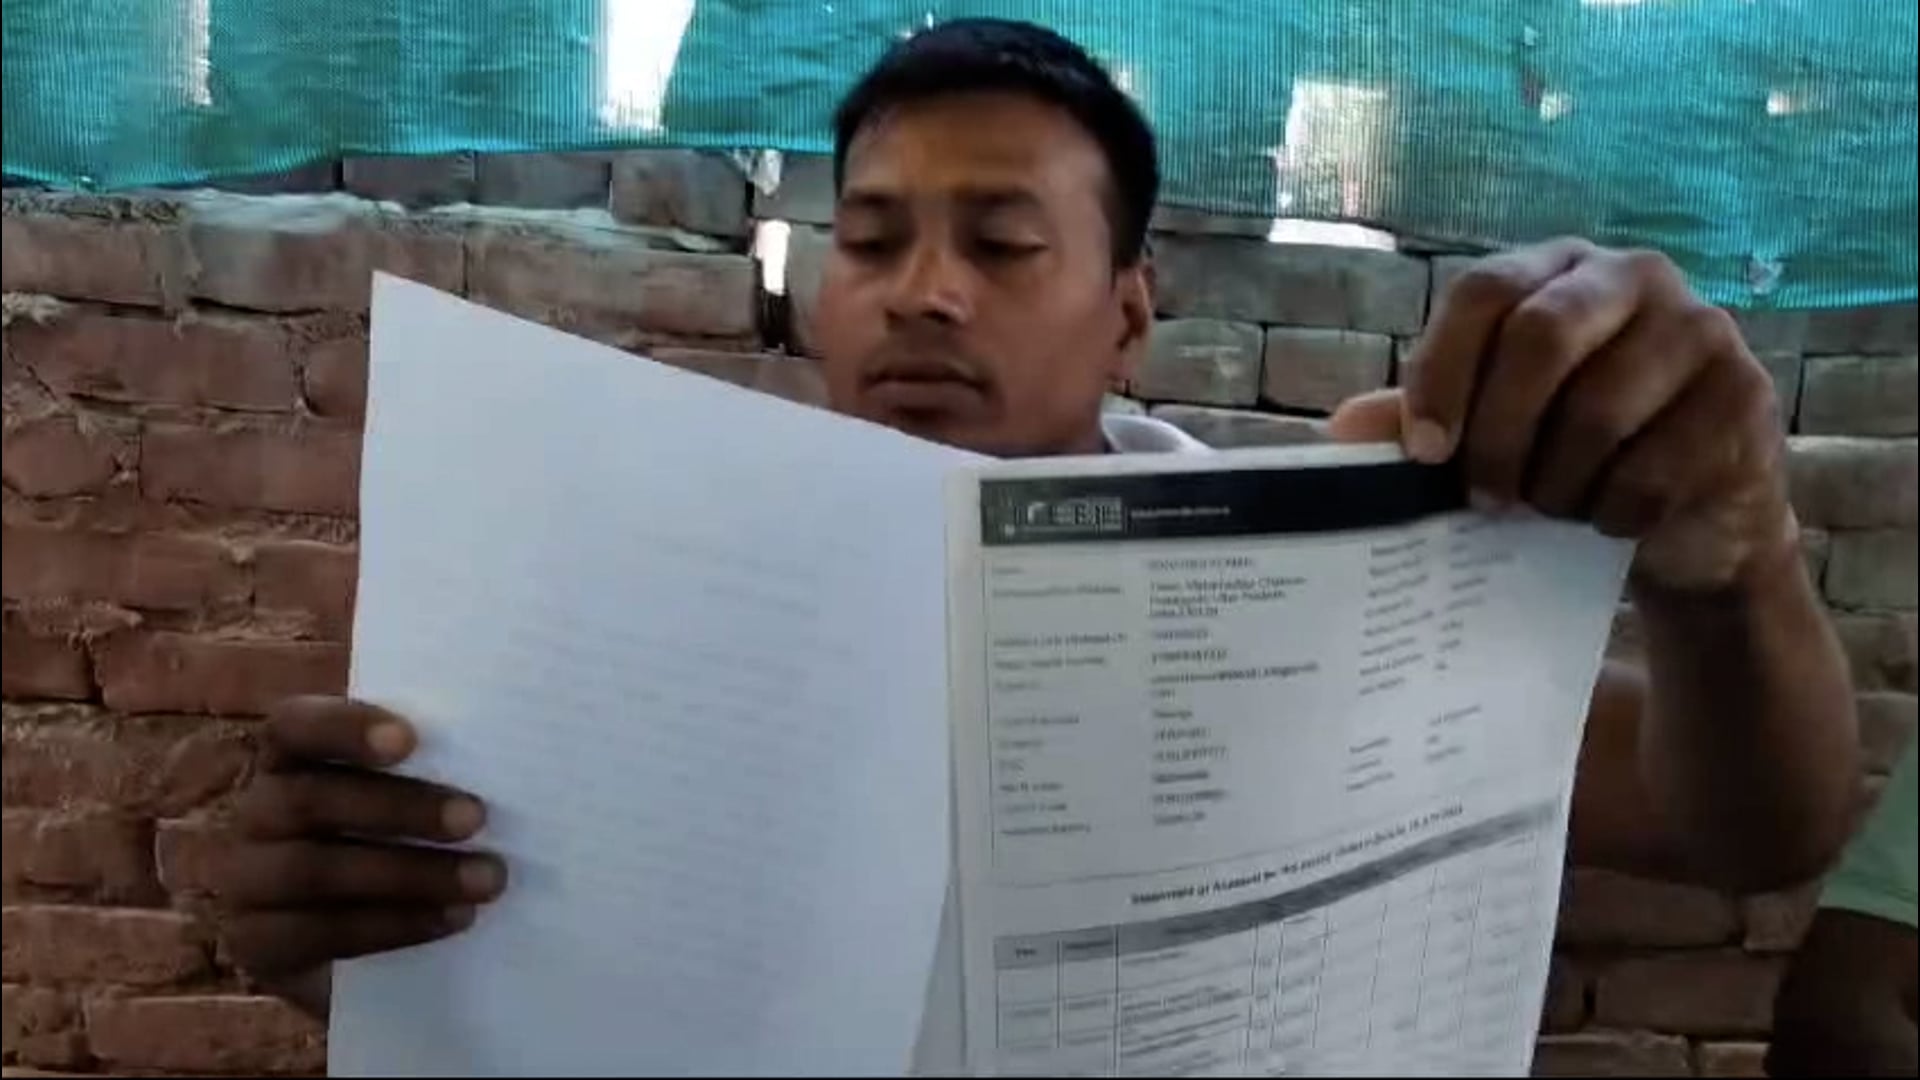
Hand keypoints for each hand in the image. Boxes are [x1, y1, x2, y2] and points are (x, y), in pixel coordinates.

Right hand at [210, 697, 505, 982]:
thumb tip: (498, 745)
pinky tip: (454, 918)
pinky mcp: (258, 945)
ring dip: (412, 874)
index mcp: (288, 759)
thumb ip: (431, 766)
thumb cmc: (397, 839)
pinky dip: (396, 925)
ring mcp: (246, 882)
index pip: (294, 726)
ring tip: (487, 879)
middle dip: (401, 808)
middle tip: (477, 817)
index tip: (410, 739)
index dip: (344, 728)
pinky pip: (322, 934)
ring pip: (315, 871)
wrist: (355, 943)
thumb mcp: (406, 796)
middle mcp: (256, 813)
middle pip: (310, 801)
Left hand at [1330, 239, 1796, 590]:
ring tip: (1547, 509)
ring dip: (1555, 483)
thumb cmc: (1572, 456)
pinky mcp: (1744, 397)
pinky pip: (1654, 467)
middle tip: (1481, 496)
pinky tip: (1609, 521)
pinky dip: (1611, 513)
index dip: (1443, 369)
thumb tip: (1343, 428)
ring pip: (1599, 410)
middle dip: (1498, 432)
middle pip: (1542, 337)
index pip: (1485, 289)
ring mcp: (1701, 330)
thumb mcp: (1489, 431)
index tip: (1424, 450)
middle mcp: (1635, 278)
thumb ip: (1421, 419)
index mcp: (1559, 268)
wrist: (1688, 519)